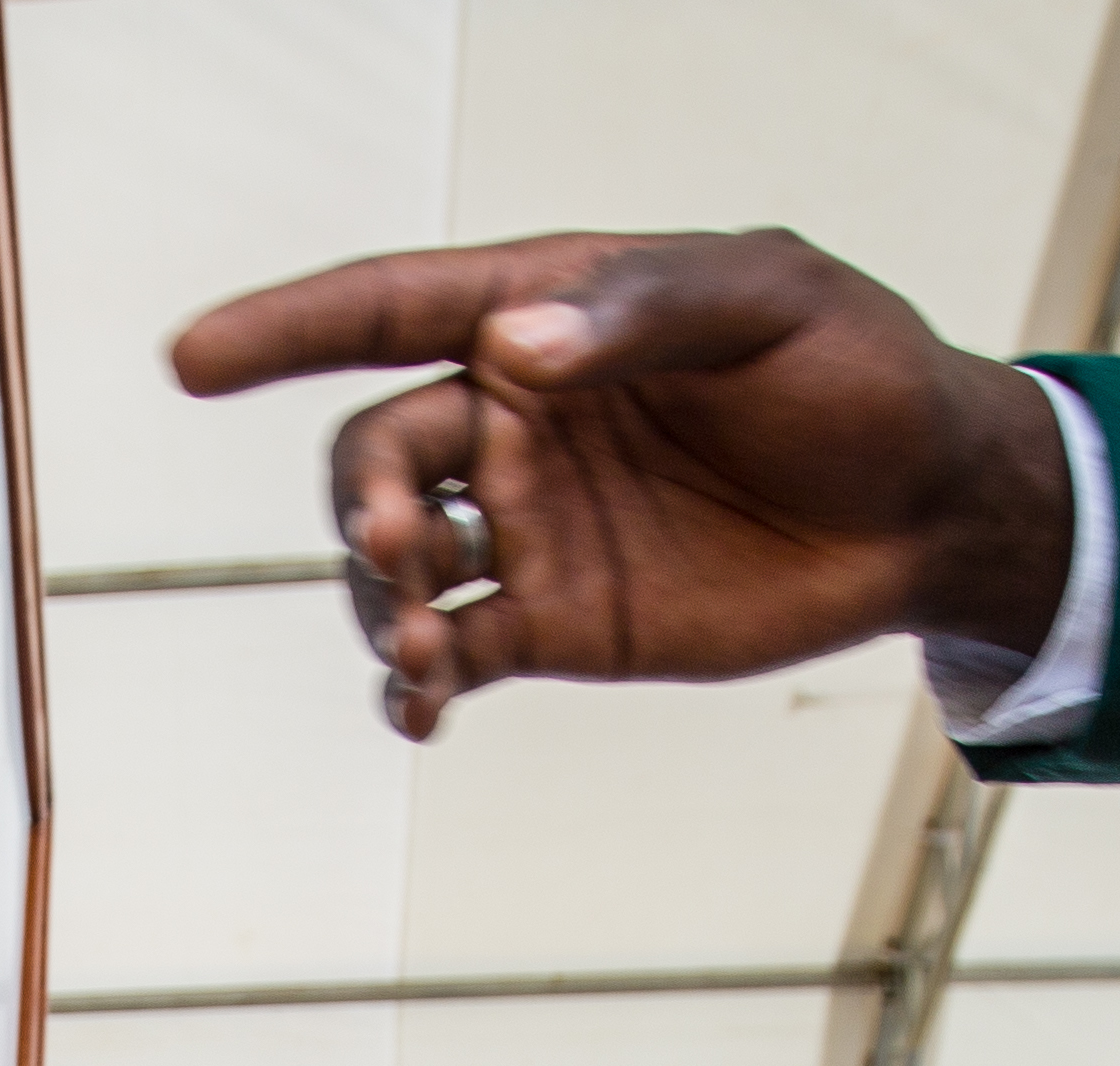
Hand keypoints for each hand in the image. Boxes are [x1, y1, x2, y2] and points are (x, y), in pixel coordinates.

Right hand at [168, 229, 1071, 743]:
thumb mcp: (766, 305)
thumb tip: (512, 352)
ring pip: (391, 563)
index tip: (192, 361)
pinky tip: (419, 707)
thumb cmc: (855, 374)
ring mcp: (525, 524)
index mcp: (545, 315)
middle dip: (363, 502)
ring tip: (417, 641)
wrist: (927, 509)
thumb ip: (638, 315)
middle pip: (376, 452)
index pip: (390, 311)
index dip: (286, 330)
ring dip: (376, 602)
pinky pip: (446, 656)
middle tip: (403, 549)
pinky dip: (412, 687)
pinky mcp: (553, 621)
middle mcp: (512, 418)